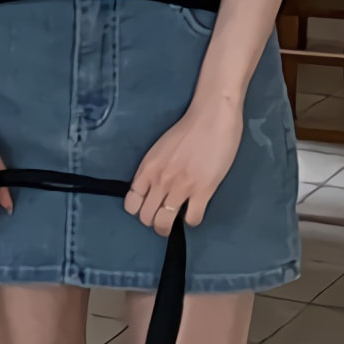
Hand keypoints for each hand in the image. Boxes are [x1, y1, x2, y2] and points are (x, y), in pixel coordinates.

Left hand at [124, 97, 243, 236]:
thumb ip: (155, 169)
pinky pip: (192, 220)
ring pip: (164, 224)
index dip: (139, 210)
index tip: (149, 206)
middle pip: (146, 218)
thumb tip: (154, 188)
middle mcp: (160, 180)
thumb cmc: (188, 128)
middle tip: (164, 216)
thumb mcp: (160, 148)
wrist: (212, 117)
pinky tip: (195, 210)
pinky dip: (192, 220)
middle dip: (154, 221)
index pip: (131, 203)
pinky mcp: (203, 191)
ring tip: (176, 221)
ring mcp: (180, 188)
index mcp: (147, 168)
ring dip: (169, 227)